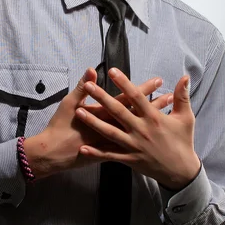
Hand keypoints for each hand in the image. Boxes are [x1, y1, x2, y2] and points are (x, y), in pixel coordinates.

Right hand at [24, 68, 169, 179]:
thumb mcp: (69, 103)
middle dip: (154, 104)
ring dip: (151, 122)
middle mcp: (113, 127)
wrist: (54, 153)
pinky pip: (130, 148)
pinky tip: (152, 138)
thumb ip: (82, 87)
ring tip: (167, 115)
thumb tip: (92, 70)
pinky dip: (142, 141)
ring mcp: (113, 142)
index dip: (144, 89)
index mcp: (104, 112)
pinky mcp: (110, 154)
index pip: (129, 98)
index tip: (158, 81)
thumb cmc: (60, 126)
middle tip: (170, 95)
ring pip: (138, 130)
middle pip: (138, 113)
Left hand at [75, 68, 200, 189]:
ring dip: (93, 122)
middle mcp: (141, 130)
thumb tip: (185, 76)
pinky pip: (110, 156)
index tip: (112, 71)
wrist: (182, 172)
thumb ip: (182, 97)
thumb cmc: (183, 142)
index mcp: (154, 118)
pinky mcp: (130, 160)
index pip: (136, 97)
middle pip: (118, 111)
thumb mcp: (186, 118)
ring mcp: (134, 146)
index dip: (124, 83)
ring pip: (110, 132)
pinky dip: (97, 153)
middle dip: (102, 97)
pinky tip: (83, 148)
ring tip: (79, 111)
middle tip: (89, 86)